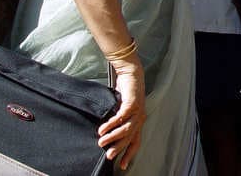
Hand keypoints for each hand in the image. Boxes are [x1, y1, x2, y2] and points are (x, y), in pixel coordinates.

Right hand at [98, 56, 146, 170]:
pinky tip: (103, 129)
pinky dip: (111, 124)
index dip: (129, 154)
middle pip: (130, 138)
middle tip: (108, 156)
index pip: (135, 142)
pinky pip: (121, 117)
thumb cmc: (125, 92)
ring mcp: (137, 111)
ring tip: (101, 142)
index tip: (122, 165)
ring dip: (112, 137)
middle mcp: (139, 118)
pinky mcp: (132, 103)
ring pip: (126, 129)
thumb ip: (117, 121)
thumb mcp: (120, 109)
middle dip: (119, 148)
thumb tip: (105, 135)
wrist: (131, 74)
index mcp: (138, 122)